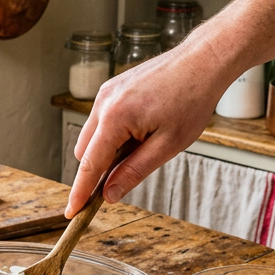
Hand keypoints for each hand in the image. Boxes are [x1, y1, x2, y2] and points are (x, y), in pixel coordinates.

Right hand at [66, 39, 235, 216]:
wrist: (202, 62)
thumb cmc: (191, 100)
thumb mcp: (167, 146)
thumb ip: (134, 171)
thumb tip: (109, 194)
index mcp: (115, 118)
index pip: (89, 165)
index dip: (80, 192)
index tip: (71, 212)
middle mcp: (103, 103)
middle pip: (84, 152)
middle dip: (98, 169)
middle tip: (130, 172)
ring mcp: (106, 92)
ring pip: (92, 136)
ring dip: (107, 150)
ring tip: (145, 143)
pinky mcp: (112, 88)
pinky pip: (102, 120)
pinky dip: (113, 133)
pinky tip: (142, 129)